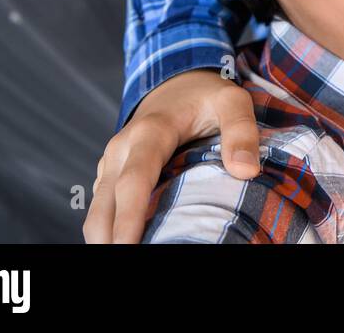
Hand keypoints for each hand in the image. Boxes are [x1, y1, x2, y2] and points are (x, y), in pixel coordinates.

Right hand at [83, 67, 259, 243]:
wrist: (178, 80)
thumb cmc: (207, 95)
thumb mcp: (233, 101)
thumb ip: (242, 131)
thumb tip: (246, 171)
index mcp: (149, 132)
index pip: (134, 181)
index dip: (129, 218)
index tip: (128, 247)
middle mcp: (121, 148)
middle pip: (106, 204)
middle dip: (110, 239)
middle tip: (124, 263)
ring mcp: (111, 161)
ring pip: (97, 210)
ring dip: (105, 237)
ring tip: (126, 254)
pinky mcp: (109, 172)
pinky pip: (102, 207)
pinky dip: (108, 229)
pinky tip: (128, 243)